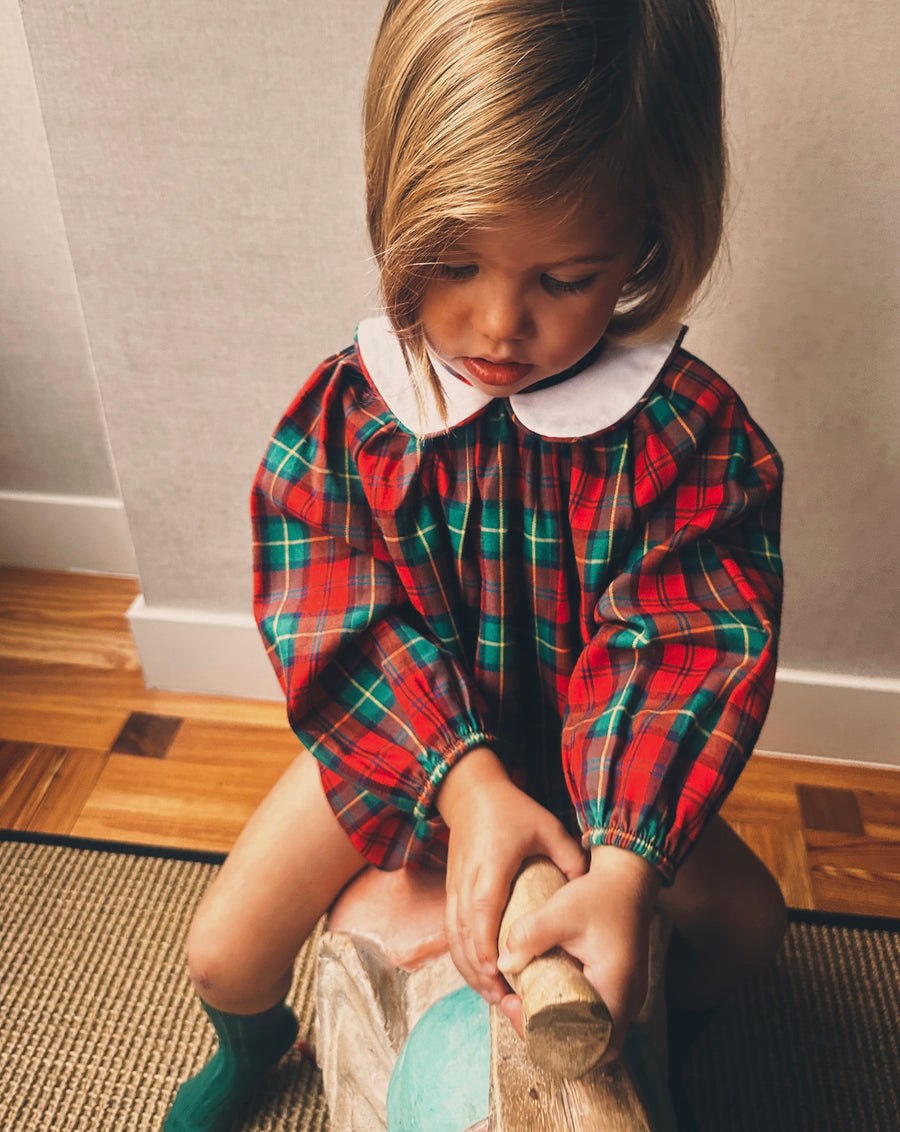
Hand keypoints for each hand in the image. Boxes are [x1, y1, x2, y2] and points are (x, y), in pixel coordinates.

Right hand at [436, 748, 586, 1003]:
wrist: (471, 794)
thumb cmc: (511, 811)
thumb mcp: (547, 828)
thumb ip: (569, 856)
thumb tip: (590, 887)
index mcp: (490, 869)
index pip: (482, 914)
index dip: (487, 947)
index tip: (500, 975)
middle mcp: (467, 883)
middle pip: (462, 937)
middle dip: (479, 973)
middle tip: (503, 1000)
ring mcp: (455, 888)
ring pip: (453, 939)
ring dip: (469, 970)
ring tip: (493, 996)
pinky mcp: (452, 892)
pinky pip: (451, 932)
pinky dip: (462, 957)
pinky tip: (480, 975)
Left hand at [497, 845, 660, 1061]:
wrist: (627, 879)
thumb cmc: (601, 894)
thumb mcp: (562, 909)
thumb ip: (530, 935)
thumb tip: (502, 964)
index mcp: (617, 989)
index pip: (587, 1044)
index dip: (547, 1038)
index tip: (517, 1008)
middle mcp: (627, 1002)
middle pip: (588, 1046)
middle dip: (546, 1035)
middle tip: (515, 1007)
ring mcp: (625, 998)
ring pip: (590, 1033)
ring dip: (555, 1024)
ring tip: (522, 999)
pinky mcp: (618, 989)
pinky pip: (593, 1016)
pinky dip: (567, 1012)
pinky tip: (541, 992)